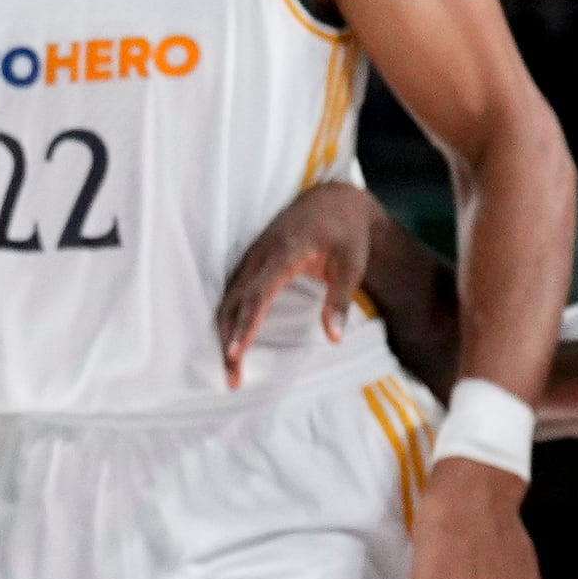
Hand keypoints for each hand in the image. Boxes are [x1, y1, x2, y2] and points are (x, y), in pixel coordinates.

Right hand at [216, 178, 390, 385]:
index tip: (236, 354)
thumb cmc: (346, 233)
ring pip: (228, 299)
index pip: (259, 293)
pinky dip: (228, 319)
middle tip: (233, 378)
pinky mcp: (252, 262)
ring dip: (225, 333)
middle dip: (229, 341)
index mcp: (285, 253)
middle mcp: (260, 256)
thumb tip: (333, 338)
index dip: (246, 325)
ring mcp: (252, 258)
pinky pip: (233, 293)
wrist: (335, 200)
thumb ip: (340, 300)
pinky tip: (231, 342)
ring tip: (231, 369)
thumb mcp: (352, 265)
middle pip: (234, 302)